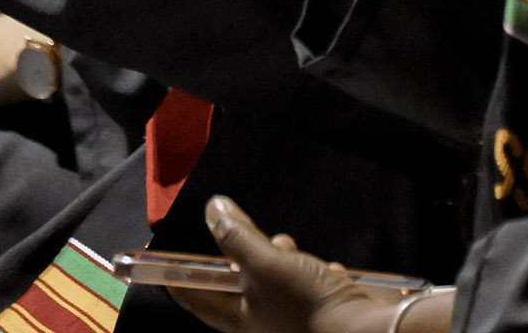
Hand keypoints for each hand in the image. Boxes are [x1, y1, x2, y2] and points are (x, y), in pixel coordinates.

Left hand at [184, 199, 439, 332]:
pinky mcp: (317, 317)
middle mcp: (261, 326)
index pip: (197, 298)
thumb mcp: (266, 262)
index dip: (179, 276)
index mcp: (239, 321)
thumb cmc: (308, 303)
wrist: (365, 331)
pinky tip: (325, 270)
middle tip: (248, 236)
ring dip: (280, 263)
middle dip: (243, 259)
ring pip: (275, 287)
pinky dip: (312, 275)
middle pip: (239, 289)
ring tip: (290, 247)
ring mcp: (290, 323)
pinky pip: (307, 292)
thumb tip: (213, 208)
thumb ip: (238, 236)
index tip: (162, 259)